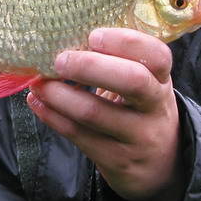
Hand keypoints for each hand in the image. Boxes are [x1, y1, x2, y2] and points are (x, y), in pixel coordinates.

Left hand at [26, 28, 183, 200]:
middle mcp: (155, 106)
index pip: (157, 55)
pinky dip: (53, 117)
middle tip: (60, 60)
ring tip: (38, 83)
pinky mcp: (116, 160)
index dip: (125, 42)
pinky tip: (38, 103)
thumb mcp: (146, 84)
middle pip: (131, 81)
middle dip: (90, 66)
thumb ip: (120, 62)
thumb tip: (67, 36)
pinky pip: (79, 136)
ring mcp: (137, 136)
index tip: (93, 35)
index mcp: (162, 79)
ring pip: (95, 113)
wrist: (161, 165)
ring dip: (60, 95)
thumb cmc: (142, 108)